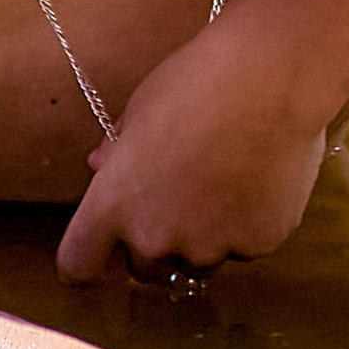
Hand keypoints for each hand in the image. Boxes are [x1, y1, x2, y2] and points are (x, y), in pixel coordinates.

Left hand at [55, 12, 334, 280]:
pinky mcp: (257, 245)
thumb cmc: (196, 84)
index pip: (79, 262)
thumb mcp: (139, 110)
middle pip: (143, 268)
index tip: (91, 255)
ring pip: (198, 261)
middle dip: (153, 245)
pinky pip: (244, 245)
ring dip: (202, 238)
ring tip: (224, 183)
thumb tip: (101, 166)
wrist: (270, 80)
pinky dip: (247, 224)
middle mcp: (156, 237)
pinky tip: (258, 178)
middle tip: (175, 200)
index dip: (82, 261)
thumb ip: (117, 151)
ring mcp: (210, 247)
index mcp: (114, 204)